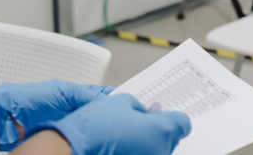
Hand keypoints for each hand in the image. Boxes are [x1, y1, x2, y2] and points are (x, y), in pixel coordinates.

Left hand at [0, 80, 112, 150]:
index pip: (100, 94)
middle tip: (122, 119)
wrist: (6, 117)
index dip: (113, 97)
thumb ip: (84, 94)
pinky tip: (95, 140)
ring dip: (99, 128)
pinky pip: (80, 138)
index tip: (129, 102)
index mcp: (75, 95)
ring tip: (112, 129)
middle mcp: (73, 109)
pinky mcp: (60, 137)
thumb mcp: (62, 91)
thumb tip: (106, 99)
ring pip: (90, 125)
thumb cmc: (29, 98)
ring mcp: (68, 124)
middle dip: (109, 114)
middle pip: (98, 112)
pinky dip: (88, 138)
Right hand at [48, 93, 191, 154]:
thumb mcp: (120, 103)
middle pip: (170, 139)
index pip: (183, 124)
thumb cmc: (93, 128)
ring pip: (158, 150)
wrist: (69, 150)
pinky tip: (123, 148)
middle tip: (140, 125)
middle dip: (159, 131)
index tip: (164, 117)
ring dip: (148, 144)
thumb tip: (151, 112)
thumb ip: (141, 107)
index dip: (172, 118)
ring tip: (126, 138)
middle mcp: (160, 151)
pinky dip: (138, 152)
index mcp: (162, 130)